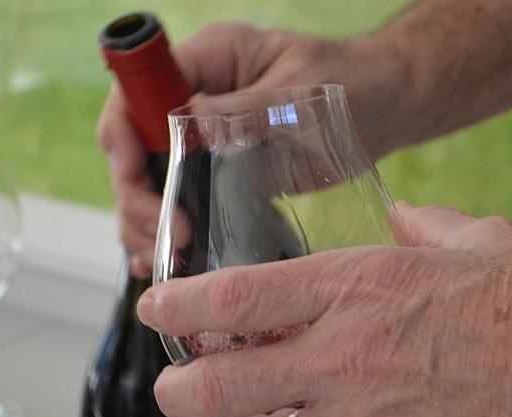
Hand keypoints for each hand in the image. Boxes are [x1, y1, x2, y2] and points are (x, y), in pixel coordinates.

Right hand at [97, 22, 403, 276]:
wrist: (386, 108)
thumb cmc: (352, 82)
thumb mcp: (301, 91)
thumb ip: (247, 109)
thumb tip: (194, 125)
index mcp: (209, 60)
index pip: (140, 93)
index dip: (125, 139)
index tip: (138, 183)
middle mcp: (198, 97)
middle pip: (134, 146)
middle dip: (138, 196)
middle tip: (165, 235)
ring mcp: (208, 137)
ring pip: (152, 181)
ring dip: (149, 221)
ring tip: (164, 258)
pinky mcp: (225, 171)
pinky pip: (185, 200)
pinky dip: (172, 231)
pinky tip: (167, 260)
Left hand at [138, 203, 511, 416]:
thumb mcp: (476, 239)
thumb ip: (425, 228)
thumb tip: (407, 219)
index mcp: (358, 287)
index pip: (237, 297)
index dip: (182, 304)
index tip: (162, 308)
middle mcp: (348, 358)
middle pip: (228, 383)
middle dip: (187, 386)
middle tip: (178, 386)